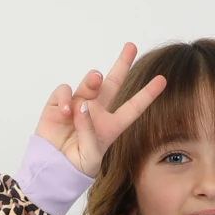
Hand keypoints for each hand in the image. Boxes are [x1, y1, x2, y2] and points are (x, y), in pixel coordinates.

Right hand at [34, 41, 166, 178]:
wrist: (51, 168)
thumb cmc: (76, 166)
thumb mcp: (90, 156)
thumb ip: (89, 132)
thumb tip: (82, 106)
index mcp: (111, 126)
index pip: (133, 108)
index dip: (147, 94)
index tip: (163, 80)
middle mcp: (97, 111)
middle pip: (112, 83)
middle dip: (122, 64)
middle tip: (131, 46)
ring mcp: (78, 104)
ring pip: (91, 83)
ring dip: (94, 78)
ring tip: (95, 79)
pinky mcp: (59, 104)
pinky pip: (65, 91)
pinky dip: (66, 98)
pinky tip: (66, 112)